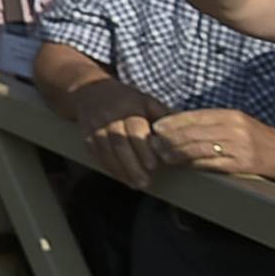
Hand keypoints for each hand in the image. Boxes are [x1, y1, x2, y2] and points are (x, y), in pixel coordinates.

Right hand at [66, 73, 169, 188]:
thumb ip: (164, 117)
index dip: (143, 148)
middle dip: (132, 165)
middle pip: (119, 142)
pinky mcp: (86, 135)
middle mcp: (109, 116)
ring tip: (135, 184)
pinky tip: (121, 177)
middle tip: (145, 183)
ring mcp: (95, 125)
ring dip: (120, 169)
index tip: (153, 166)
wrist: (89, 91)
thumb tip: (188, 133)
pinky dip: (109, 167)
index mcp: (128, 106)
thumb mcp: (146, 101)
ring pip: (106, 150)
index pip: (134, 128)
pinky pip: (96, 153)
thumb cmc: (126, 100)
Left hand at [149, 107, 274, 181]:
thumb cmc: (257, 138)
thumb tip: (177, 124)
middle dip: (169, 138)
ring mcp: (238, 147)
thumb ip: (211, 122)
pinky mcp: (242, 164)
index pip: (194, 116)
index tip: (155, 127)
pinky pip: (211, 163)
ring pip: (199, 148)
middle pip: (193, 132)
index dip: (172, 122)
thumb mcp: (237, 123)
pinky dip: (193, 164)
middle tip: (152, 143)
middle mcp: (233, 128)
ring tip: (162, 156)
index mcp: (230, 115)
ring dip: (176, 153)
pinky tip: (182, 165)